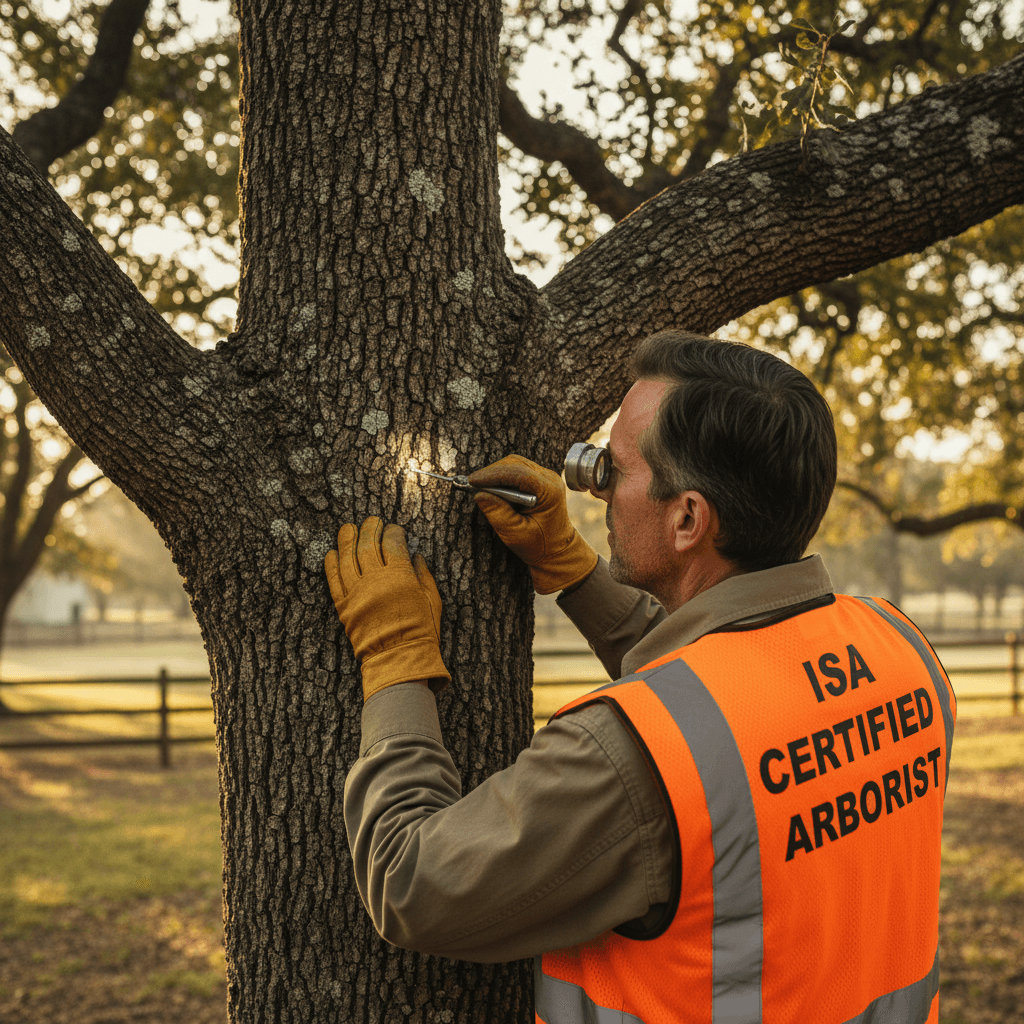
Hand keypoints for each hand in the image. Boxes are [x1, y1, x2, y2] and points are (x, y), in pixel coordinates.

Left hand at [325, 517, 449, 700]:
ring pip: (347, 557)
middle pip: (368, 544)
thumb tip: (415, 556)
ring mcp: (357, 592)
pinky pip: (333, 580)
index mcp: (401, 577)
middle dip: (370, 528)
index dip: (393, 531)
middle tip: (371, 520)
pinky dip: (331, 564)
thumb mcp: (433, 601)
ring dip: (347, 539)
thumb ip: (424, 576)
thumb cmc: (422, 632)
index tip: (394, 528)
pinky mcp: (343, 606)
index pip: (393, 543)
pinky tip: (332, 552)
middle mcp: (376, 580)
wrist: (399, 660)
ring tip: (348, 528)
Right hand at [468, 455, 597, 594]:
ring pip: (514, 464)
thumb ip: (498, 513)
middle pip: (515, 464)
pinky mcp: (539, 479)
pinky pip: (516, 470)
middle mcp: (550, 479)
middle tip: (472, 484)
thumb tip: (479, 494)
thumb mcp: (515, 534)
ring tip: (480, 487)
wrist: (556, 549)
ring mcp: (545, 477)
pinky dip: (501, 476)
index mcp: (549, 492)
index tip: (472, 481)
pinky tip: (491, 488)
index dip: (492, 474)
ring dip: (495, 474)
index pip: (518, 473)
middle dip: (491, 473)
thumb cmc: (538, 545)